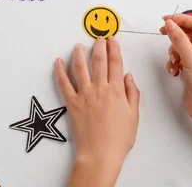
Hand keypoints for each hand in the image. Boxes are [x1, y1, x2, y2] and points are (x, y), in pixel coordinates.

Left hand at [54, 38, 139, 176]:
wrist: (100, 154)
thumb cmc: (119, 138)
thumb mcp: (134, 115)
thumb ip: (132, 93)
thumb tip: (128, 76)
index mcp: (116, 91)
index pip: (116, 63)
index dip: (114, 49)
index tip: (112, 40)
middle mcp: (100, 88)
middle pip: (99, 60)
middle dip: (99, 45)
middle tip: (99, 37)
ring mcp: (84, 94)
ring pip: (80, 67)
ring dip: (79, 53)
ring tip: (78, 45)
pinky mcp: (71, 102)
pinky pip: (63, 83)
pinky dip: (59, 70)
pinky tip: (58, 61)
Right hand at [160, 14, 191, 128]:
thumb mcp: (191, 59)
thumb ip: (179, 39)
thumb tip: (169, 23)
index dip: (180, 19)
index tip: (164, 20)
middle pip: (189, 34)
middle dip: (175, 37)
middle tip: (160, 32)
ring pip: (182, 46)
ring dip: (174, 52)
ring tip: (174, 63)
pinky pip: (180, 57)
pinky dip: (175, 62)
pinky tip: (174, 71)